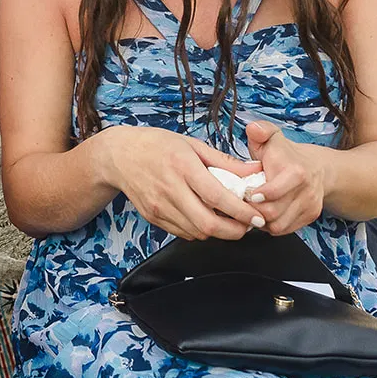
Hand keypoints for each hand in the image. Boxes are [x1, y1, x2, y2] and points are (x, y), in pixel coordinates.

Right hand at [90, 125, 264, 240]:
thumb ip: (225, 161)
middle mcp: (170, 189)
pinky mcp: (153, 218)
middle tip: (248, 226)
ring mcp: (159, 206)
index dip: (242, 212)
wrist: (118, 156)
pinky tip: (205, 218)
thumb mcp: (192, 144)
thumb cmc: (157, 145)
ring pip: (197, 232)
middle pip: (208, 224)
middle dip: (234, 231)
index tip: (258, 217)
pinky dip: (200, 230)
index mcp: (183, 166)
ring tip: (229, 221)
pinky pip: (183, 233)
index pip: (217, 197)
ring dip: (218, 231)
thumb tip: (255, 171)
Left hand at [245, 120, 332, 234]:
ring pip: (278, 226)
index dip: (254, 197)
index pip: (272, 193)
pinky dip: (271, 226)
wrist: (317, 168)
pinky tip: (263, 214)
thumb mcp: (272, 137)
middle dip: (253, 210)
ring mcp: (310, 206)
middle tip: (242, 203)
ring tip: (252, 209)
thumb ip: (261, 131)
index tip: (245, 193)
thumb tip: (253, 128)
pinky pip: (285, 230)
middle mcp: (306, 190)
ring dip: (261, 221)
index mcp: (296, 171)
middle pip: (272, 213)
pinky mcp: (310, 217)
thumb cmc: (286, 154)